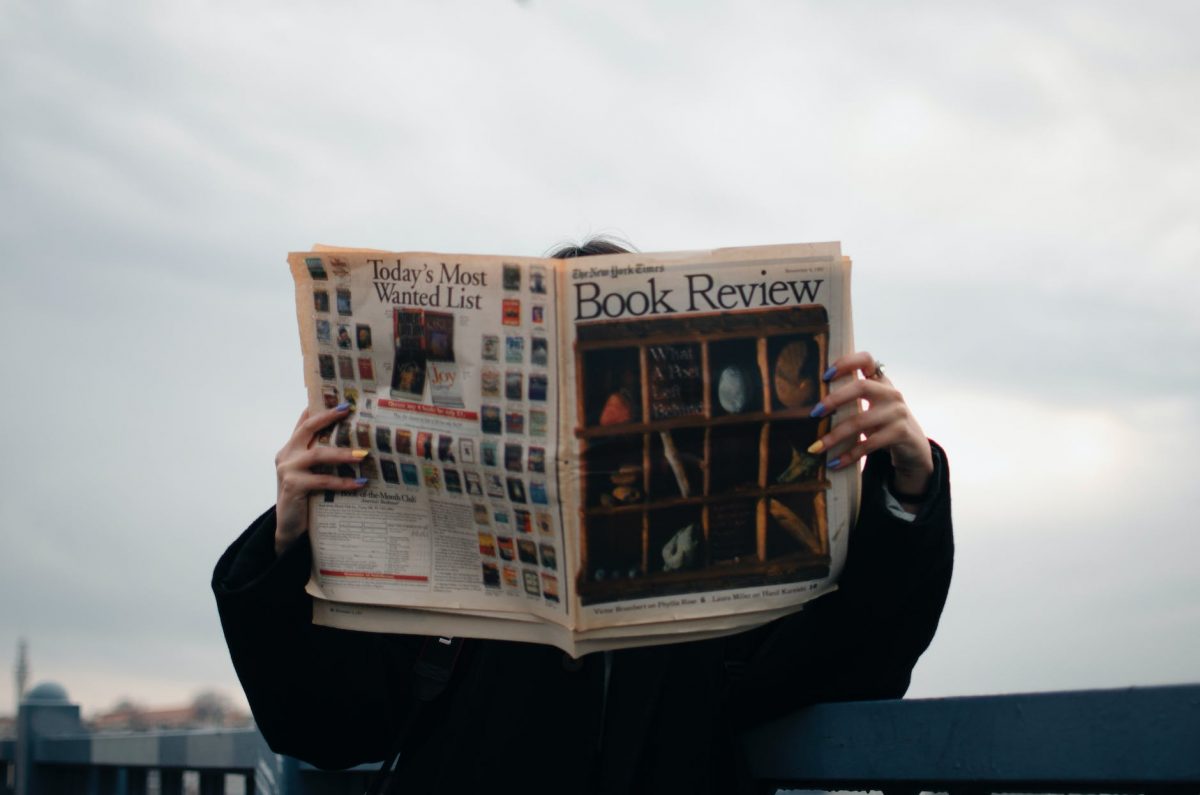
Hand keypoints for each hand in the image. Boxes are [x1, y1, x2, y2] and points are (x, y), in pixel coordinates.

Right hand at [274, 403, 368, 555]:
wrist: (289, 528)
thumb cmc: (306, 498)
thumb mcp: (312, 473)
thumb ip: (323, 457)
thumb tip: (356, 444)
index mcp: (291, 448)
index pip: (303, 422)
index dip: (318, 408)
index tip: (338, 397)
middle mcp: (286, 455)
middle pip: (307, 428)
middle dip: (327, 417)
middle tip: (347, 410)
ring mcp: (287, 470)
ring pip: (318, 454)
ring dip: (343, 453)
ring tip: (364, 455)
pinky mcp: (293, 486)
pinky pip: (322, 480)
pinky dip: (343, 481)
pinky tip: (360, 482)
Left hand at [808, 352, 933, 503]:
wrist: (913, 447)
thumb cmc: (882, 423)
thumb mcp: (871, 406)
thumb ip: (851, 399)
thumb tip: (811, 407)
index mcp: (880, 381)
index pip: (866, 360)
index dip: (846, 363)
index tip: (825, 376)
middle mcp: (891, 393)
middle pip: (861, 387)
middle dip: (834, 399)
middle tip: (814, 413)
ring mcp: (898, 412)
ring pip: (860, 421)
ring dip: (835, 436)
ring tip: (815, 448)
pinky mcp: (901, 433)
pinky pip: (869, 444)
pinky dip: (849, 455)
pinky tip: (834, 463)